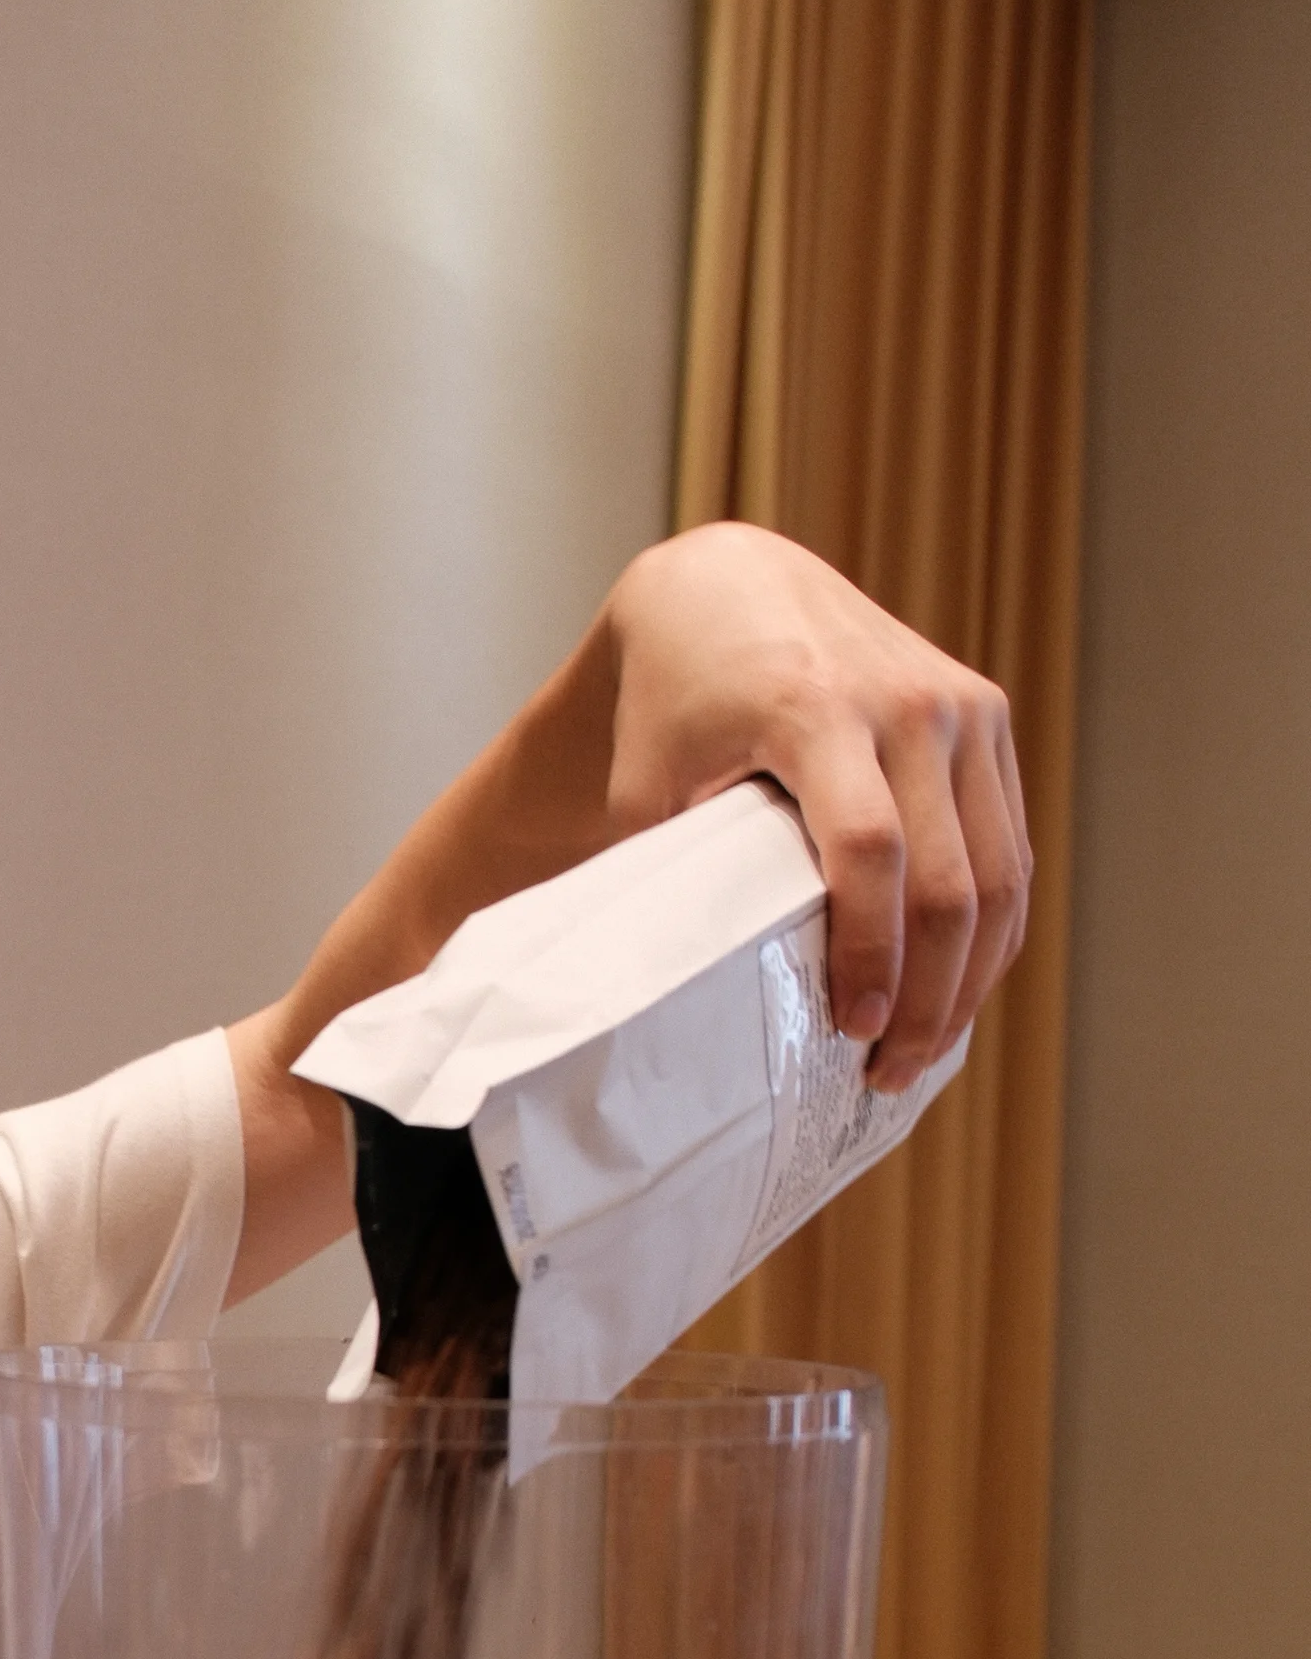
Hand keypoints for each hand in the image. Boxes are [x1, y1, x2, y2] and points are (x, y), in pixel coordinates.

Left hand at [601, 524, 1029, 1093]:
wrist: (732, 588)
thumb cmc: (677, 698)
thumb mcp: (649, 781)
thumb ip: (676, 875)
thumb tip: (689, 1000)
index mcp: (815, 709)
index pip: (870, 850)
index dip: (869, 951)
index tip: (852, 1027)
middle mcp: (907, 703)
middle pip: (948, 879)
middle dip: (927, 993)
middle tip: (887, 1070)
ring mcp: (961, 707)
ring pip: (998, 873)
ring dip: (970, 977)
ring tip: (922, 1051)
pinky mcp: (987, 719)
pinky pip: (1010, 845)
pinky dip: (992, 928)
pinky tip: (957, 990)